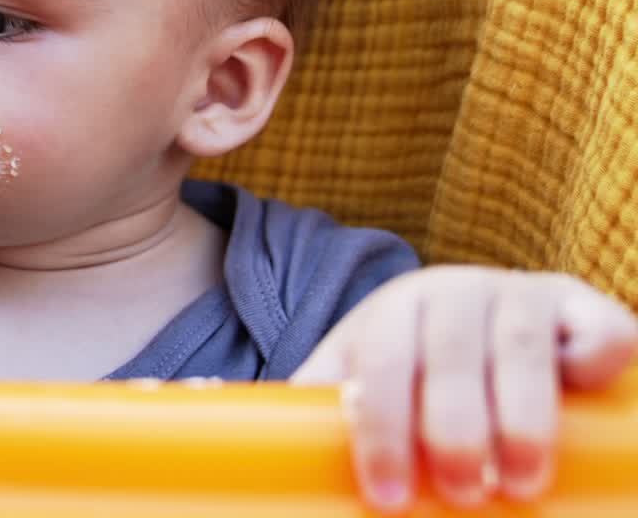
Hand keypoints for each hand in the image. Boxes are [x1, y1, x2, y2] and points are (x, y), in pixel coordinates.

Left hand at [292, 266, 637, 510]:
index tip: (389, 492)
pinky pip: (594, 324)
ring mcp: (520, 297)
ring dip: (523, 410)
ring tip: (520, 477)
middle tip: (464, 488)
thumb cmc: (408, 365)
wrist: (474, 310)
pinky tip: (588, 388)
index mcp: (392, 313)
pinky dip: (595, 350)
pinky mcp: (580, 309)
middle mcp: (454, 294)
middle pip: (450, 353)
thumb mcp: (352, 376)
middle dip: (453, 422)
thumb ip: (300, 407)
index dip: (381, 424)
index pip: (380, 362)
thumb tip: (191, 402)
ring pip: (519, 343)